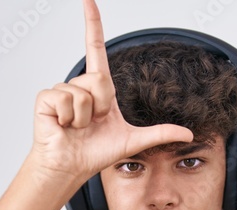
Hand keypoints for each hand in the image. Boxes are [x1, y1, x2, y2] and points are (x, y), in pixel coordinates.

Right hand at [29, 0, 192, 180]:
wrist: (71, 166)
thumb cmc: (95, 153)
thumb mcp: (133, 140)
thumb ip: (160, 133)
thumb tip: (189, 134)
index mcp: (99, 89)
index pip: (96, 49)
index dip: (92, 24)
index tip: (88, 1)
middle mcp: (80, 85)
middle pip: (100, 79)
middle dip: (100, 104)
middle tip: (92, 122)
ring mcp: (62, 90)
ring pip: (83, 92)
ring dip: (84, 116)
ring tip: (77, 127)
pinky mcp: (47, 99)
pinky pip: (66, 99)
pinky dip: (69, 118)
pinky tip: (64, 126)